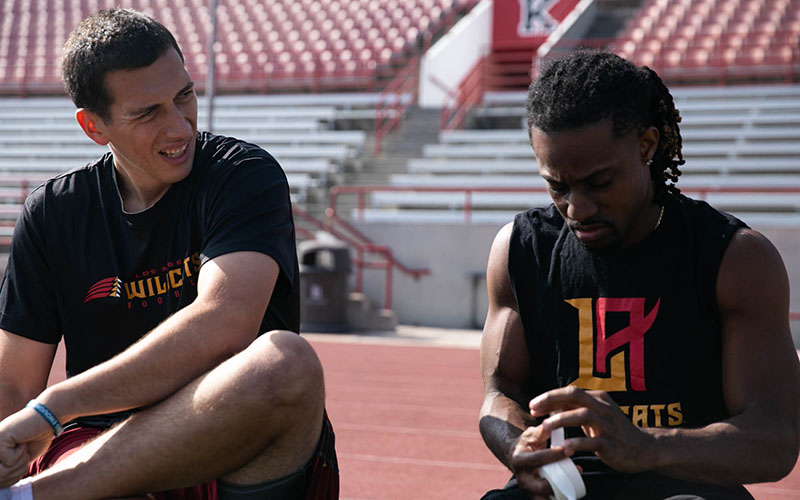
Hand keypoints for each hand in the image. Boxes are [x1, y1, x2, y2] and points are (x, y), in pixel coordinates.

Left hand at [0, 407, 54, 485]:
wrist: (48, 416)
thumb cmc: (37, 436)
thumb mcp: (21, 459)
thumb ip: (10, 470)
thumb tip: (2, 484)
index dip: (10, 479)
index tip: (22, 468)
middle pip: (0, 478)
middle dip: (16, 472)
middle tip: (25, 457)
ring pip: (2, 471)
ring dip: (19, 464)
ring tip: (23, 449)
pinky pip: (9, 461)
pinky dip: (21, 454)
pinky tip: (23, 441)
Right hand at [509, 423, 573, 499]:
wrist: (517, 457)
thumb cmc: (527, 444)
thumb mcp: (531, 434)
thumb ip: (541, 431)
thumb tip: (551, 424)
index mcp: (519, 460)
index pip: (537, 459)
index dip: (553, 456)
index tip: (568, 450)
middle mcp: (522, 478)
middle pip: (540, 486)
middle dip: (558, 481)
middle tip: (576, 470)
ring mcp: (529, 490)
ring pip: (544, 498)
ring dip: (561, 494)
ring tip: (575, 484)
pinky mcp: (536, 496)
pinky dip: (560, 499)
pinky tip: (571, 493)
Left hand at [530, 386, 654, 472]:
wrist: (643, 449)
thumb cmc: (613, 431)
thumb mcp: (595, 415)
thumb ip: (576, 408)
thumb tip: (551, 404)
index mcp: (598, 399)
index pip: (570, 391)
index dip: (549, 397)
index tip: (533, 405)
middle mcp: (603, 408)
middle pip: (575, 396)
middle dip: (552, 400)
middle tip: (534, 410)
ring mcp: (608, 425)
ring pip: (584, 415)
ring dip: (562, 420)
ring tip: (545, 427)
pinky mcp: (611, 443)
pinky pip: (593, 441)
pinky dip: (577, 443)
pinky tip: (565, 448)